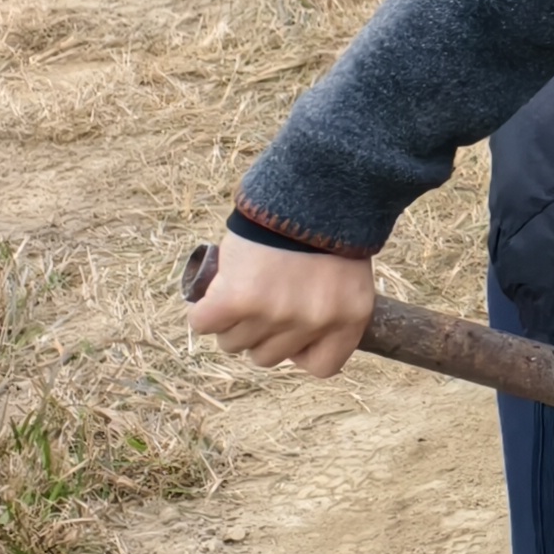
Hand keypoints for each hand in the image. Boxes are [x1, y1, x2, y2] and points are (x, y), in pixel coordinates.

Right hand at [188, 239, 377, 378]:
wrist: (308, 187)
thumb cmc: (325, 228)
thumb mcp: (348, 276)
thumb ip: (327, 309)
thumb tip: (292, 338)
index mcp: (350, 319)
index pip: (322, 366)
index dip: (300, 349)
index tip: (293, 327)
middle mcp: (315, 322)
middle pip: (266, 357)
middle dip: (259, 331)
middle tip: (262, 296)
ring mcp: (276, 313)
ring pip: (232, 343)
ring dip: (230, 320)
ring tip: (241, 286)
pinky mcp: (238, 299)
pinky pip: (204, 323)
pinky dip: (204, 310)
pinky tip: (215, 291)